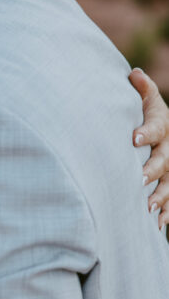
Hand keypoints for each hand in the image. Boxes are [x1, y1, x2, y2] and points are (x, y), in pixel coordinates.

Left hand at [129, 68, 168, 228]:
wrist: (158, 132)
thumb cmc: (145, 113)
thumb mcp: (146, 100)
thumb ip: (141, 89)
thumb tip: (133, 74)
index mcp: (163, 124)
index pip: (157, 127)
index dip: (147, 132)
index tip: (134, 138)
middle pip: (165, 159)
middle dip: (153, 169)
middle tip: (139, 179)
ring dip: (161, 196)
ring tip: (148, 207)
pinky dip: (167, 212)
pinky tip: (159, 224)